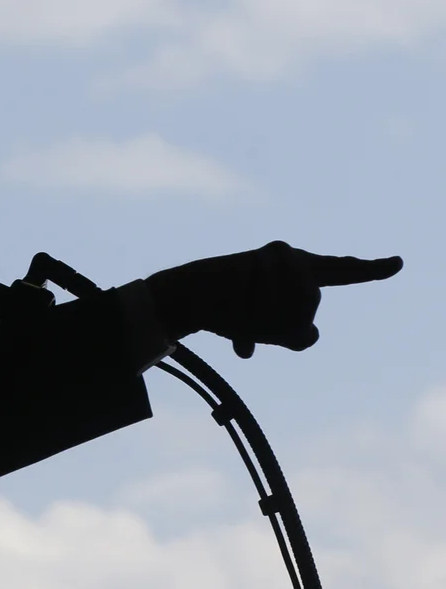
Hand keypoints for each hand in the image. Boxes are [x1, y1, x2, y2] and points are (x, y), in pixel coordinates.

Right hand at [145, 241, 402, 356]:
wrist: (190, 295)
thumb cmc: (225, 311)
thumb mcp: (266, 332)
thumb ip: (297, 334)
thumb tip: (311, 332)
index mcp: (300, 274)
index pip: (343, 271)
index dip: (372, 269)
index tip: (398, 264)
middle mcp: (297, 260)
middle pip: (307, 308)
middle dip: (279, 322)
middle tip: (247, 319)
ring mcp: (286, 257)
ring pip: (298, 306)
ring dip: (267, 318)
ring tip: (239, 308)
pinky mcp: (275, 254)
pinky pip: (283, 296)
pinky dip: (261, 307)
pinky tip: (241, 301)